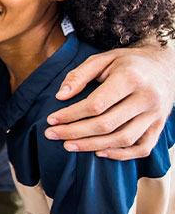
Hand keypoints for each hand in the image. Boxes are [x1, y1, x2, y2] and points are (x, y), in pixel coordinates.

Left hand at [45, 42, 174, 159]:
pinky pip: (142, 148)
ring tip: (68, 145)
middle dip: (75, 132)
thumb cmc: (128, 62)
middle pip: (107, 125)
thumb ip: (79, 75)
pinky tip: (99, 152)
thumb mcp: (102, 59)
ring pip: (123, 139)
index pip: (96, 104)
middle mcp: (147, 98)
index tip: (51, 119)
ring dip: (92, 146)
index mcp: (131, 78)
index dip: (71, 114)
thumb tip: (61, 96)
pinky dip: (120, 155)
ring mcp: (156, 114)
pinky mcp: (159, 126)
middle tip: (51, 134)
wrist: (165, 66)